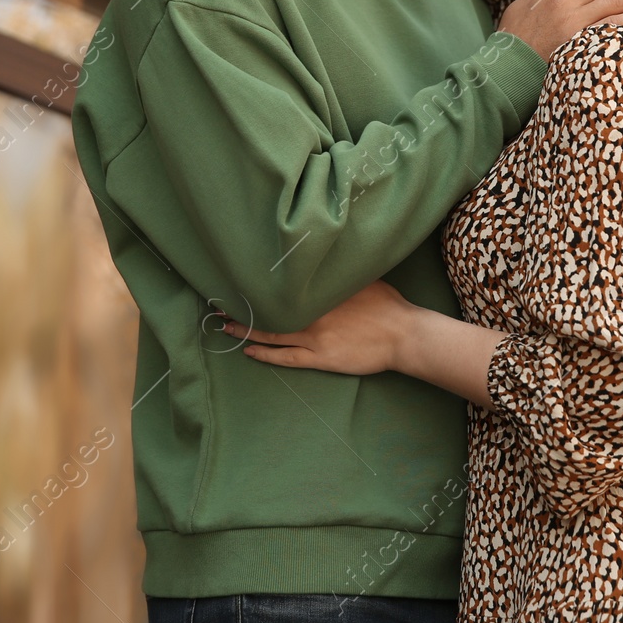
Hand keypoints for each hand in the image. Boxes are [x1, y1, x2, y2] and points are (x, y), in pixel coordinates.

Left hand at [226, 279, 416, 375]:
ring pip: (272, 335)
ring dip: (247, 332)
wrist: (403, 335)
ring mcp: (314, 338)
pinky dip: (266, 355)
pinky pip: (286, 358)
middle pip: (270, 311)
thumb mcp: (362, 279)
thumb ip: (337, 275)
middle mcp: (312, 314)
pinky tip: (249, 352)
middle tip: (219, 307)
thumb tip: (319, 264)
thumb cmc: (388, 305)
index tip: (238, 282)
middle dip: (244, 310)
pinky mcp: (321, 358)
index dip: (258, 288)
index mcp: (321, 293)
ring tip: (226, 328)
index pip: (282, 288)